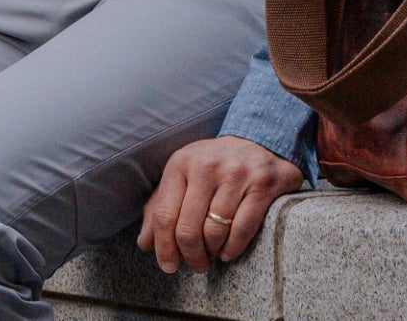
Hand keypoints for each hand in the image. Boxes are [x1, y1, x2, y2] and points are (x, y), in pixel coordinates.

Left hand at [137, 136, 304, 273]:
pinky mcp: (261, 185)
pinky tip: (228, 252)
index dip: (164, 248)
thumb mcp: (182, 176)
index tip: (169, 265)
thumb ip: (159, 207)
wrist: (258, 140)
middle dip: (190, 256)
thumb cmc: (213, 166)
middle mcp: (206, 166)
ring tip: (212, 256)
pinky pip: (242, 229)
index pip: (164, 215)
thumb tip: (145, 243)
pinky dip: (233, 248)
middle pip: (188, 229)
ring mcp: (235, 174)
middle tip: (196, 266)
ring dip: (211, 253)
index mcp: (181, 163)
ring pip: (214, 231)